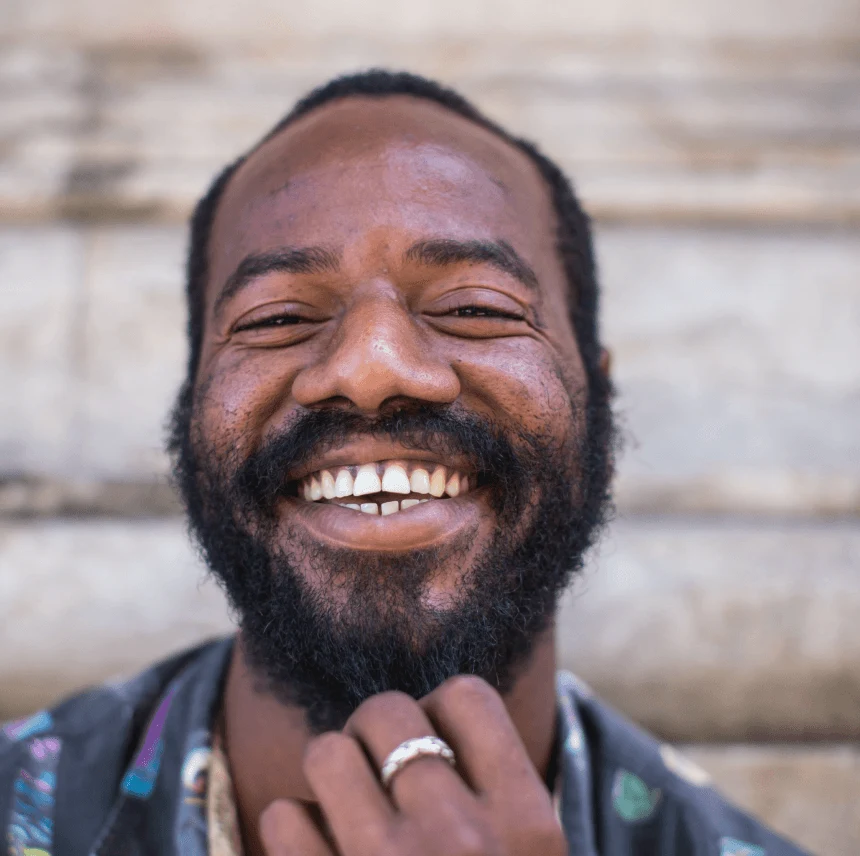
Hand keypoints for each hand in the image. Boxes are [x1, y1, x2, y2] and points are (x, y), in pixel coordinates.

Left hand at [260, 675, 564, 855]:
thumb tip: (430, 710)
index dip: (437, 708)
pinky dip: (294, 828)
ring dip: (330, 770)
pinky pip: (283, 816)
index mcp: (528, 825)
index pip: (466, 696)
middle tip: (376, 766)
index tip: (431, 740)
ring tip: (345, 802)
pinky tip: (320, 854)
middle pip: (388, 708)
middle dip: (373, 728)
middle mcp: (463, 843)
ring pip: (327, 750)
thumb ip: (498, 791)